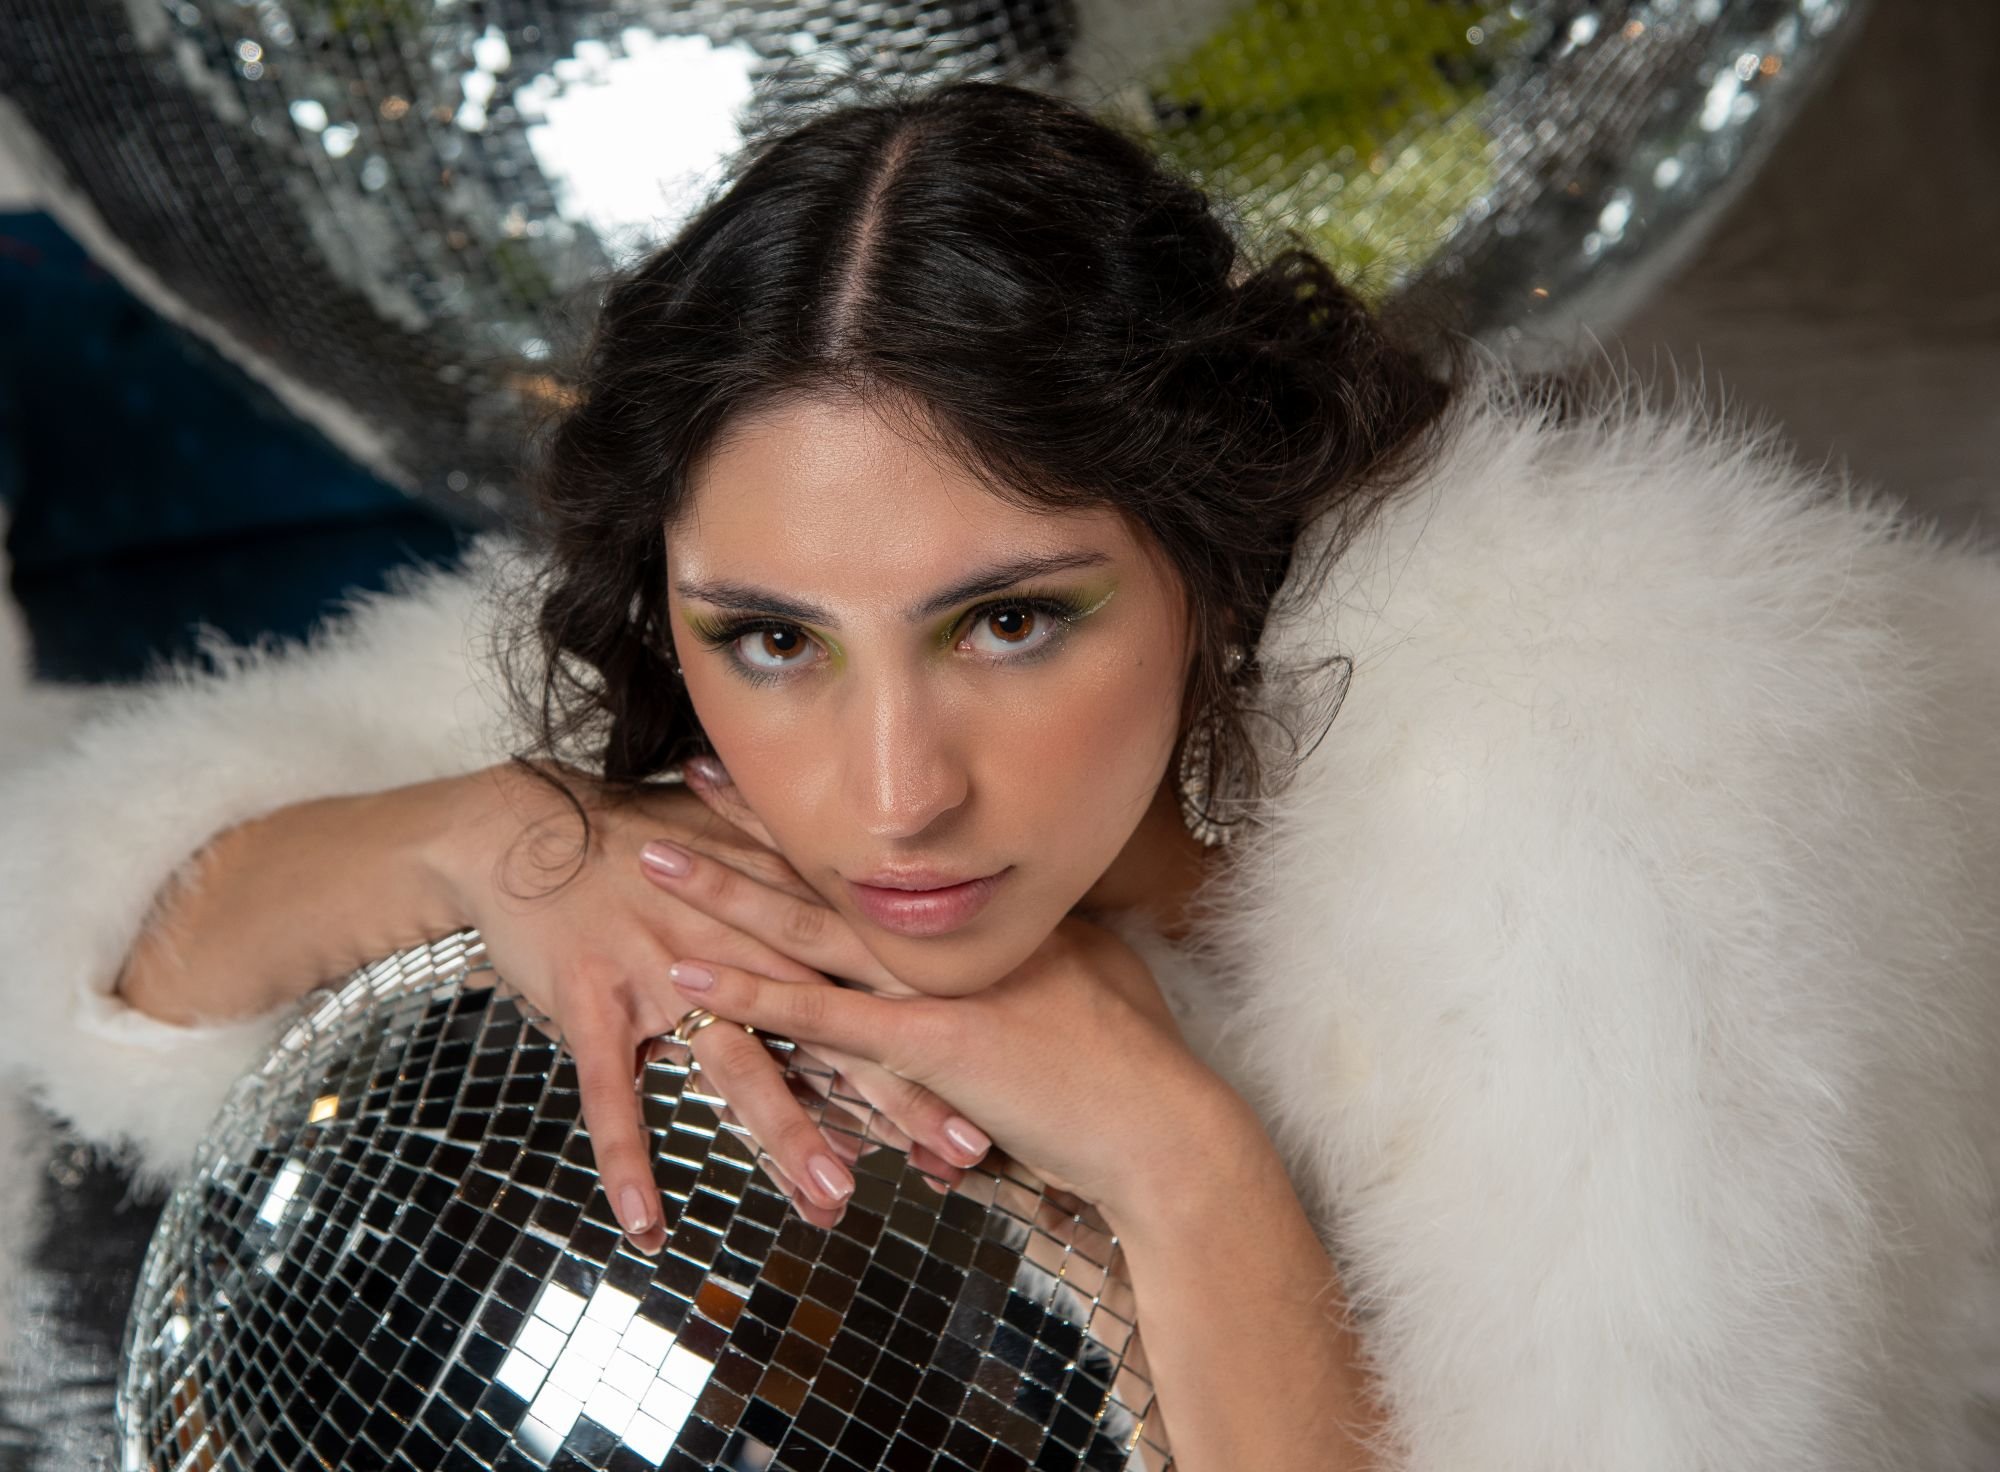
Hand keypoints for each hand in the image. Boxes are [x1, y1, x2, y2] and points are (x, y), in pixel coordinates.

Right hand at [424, 757, 975, 1254]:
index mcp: (776, 919)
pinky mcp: (593, 998)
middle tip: (957, 1157)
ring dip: (787, 1134)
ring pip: (737, 1064)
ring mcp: (663, 972)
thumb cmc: (635, 853)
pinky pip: (612, 1091)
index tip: (985, 1094)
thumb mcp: (729, 872)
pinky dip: (627, 1157)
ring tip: (834, 1199)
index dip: (928, 1045)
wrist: (527, 828)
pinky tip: (646, 1221)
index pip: (868, 991)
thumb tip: (855, 978)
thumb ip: (791, 923)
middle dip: (896, 1096)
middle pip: (829, 1031)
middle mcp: (735, 945)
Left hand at [646, 768, 1227, 1229]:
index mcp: (979, 915)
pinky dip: (749, 995)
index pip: (878, 860)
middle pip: (828, 873)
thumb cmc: (1135, 1061)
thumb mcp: (1087, 978)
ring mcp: (933, 985)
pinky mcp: (927, 1044)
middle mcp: (947, 933)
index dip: (815, 820)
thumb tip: (1029, 933)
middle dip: (752, 825)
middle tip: (688, 775)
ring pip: (805, 929)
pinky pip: (818, 1018)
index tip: (765, 778)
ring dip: (724, 892)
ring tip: (653, 858)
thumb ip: (1043, 950)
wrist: (1160, 1124)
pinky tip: (689, 975)